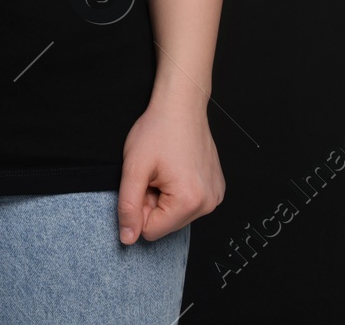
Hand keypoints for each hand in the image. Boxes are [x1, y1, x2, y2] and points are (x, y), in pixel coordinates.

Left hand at [117, 97, 224, 243]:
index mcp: (189, 201)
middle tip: (153, 175)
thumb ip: (128, 206)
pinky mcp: (217, 189)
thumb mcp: (134, 168)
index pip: (151, 231)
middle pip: (166, 225)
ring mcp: (216, 196)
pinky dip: (178, 192)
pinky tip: (177, 169)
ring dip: (165, 198)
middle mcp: (208, 203)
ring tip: (165, 171)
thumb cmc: (158, 131)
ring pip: (176, 216)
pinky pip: (190, 205)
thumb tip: (128, 239)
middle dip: (153, 204)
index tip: (144, 182)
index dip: (139, 208)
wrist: (181, 106)